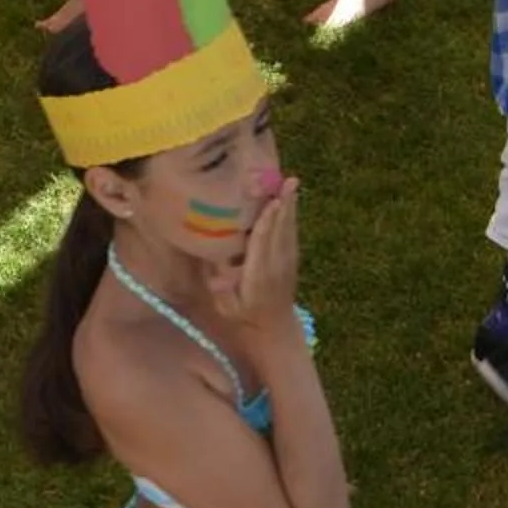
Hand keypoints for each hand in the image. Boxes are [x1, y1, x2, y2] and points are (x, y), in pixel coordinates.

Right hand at [206, 178, 300, 329]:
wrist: (276, 326)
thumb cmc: (245, 314)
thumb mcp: (228, 308)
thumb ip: (222, 292)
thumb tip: (214, 278)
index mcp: (258, 276)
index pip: (262, 245)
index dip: (267, 224)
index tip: (271, 203)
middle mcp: (275, 265)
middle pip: (279, 230)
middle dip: (283, 205)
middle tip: (287, 181)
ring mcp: (287, 261)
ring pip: (288, 228)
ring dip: (290, 205)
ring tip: (291, 182)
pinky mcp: (292, 258)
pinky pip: (291, 232)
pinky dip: (291, 214)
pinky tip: (291, 198)